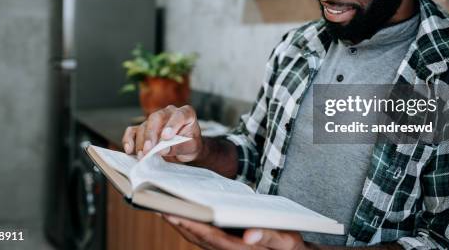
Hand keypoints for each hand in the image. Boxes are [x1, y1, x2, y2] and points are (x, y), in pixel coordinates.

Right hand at [122, 105, 202, 161]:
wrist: (186, 147)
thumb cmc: (190, 144)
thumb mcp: (191, 148)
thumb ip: (178, 147)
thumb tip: (162, 149)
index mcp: (185, 113)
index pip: (178, 115)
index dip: (172, 125)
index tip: (166, 137)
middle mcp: (169, 112)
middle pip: (156, 118)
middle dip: (151, 134)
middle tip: (149, 149)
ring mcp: (155, 119)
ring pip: (144, 125)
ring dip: (141, 141)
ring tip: (142, 155)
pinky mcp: (145, 127)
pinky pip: (133, 130)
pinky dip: (129, 139)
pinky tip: (129, 149)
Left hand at [164, 215, 309, 249]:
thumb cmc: (290, 248)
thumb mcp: (287, 241)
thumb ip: (269, 237)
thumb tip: (249, 234)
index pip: (210, 237)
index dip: (191, 225)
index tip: (174, 213)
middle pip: (197, 237)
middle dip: (178, 221)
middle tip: (158, 204)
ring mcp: (225, 248)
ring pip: (197, 236)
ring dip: (180, 221)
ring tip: (163, 204)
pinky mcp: (226, 243)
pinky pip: (204, 234)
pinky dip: (191, 222)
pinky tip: (184, 209)